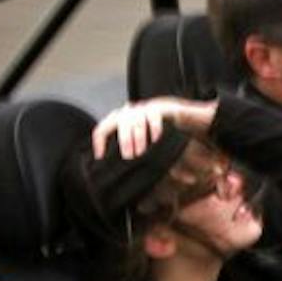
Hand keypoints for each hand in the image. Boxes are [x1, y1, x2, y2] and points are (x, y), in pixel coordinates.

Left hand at [92, 97, 215, 159]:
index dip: (99, 143)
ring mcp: (144, 108)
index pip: (102, 129)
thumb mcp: (142, 145)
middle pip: (118, 124)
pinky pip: (153, 117)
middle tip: (128, 157)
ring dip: (137, 138)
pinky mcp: (159, 108)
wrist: (182, 116)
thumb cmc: (159, 138)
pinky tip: (156, 140)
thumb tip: (121, 173)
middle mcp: (129, 112)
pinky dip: (154, 129)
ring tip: (141, 153)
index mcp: (120, 120)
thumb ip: (132, 153)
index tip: (101, 158)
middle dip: (123, 141)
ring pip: (136, 122)